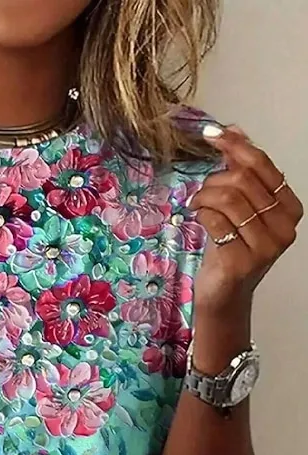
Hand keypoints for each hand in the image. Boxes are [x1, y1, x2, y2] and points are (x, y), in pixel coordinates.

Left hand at [189, 125, 303, 317]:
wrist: (224, 293)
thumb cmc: (231, 247)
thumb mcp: (238, 207)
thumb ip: (240, 171)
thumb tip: (235, 130)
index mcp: (289, 208)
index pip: (263, 166)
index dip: (236, 146)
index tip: (212, 134)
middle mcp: (284, 226)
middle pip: (243, 180)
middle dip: (214, 180)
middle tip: (201, 192)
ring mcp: (265, 246)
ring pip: (229, 198)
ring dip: (205, 196)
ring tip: (196, 204)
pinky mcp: (242, 261)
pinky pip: (216, 221)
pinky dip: (202, 213)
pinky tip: (198, 217)